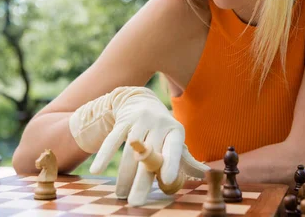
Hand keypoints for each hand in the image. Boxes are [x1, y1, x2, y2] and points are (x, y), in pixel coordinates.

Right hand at [68, 86, 207, 204]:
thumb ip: (187, 159)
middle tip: (136, 202)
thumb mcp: (175, 140)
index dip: (171, 164)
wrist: (141, 101)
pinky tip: (97, 169)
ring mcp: (140, 121)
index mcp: (175, 131)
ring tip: (121, 195)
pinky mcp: (123, 121)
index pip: (175, 149)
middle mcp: (159, 123)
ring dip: (124, 175)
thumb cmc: (162, 129)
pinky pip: (113, 139)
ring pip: (131, 152)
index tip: (166, 181)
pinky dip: (105, 154)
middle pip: (150, 157)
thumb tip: (207, 174)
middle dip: (142, 180)